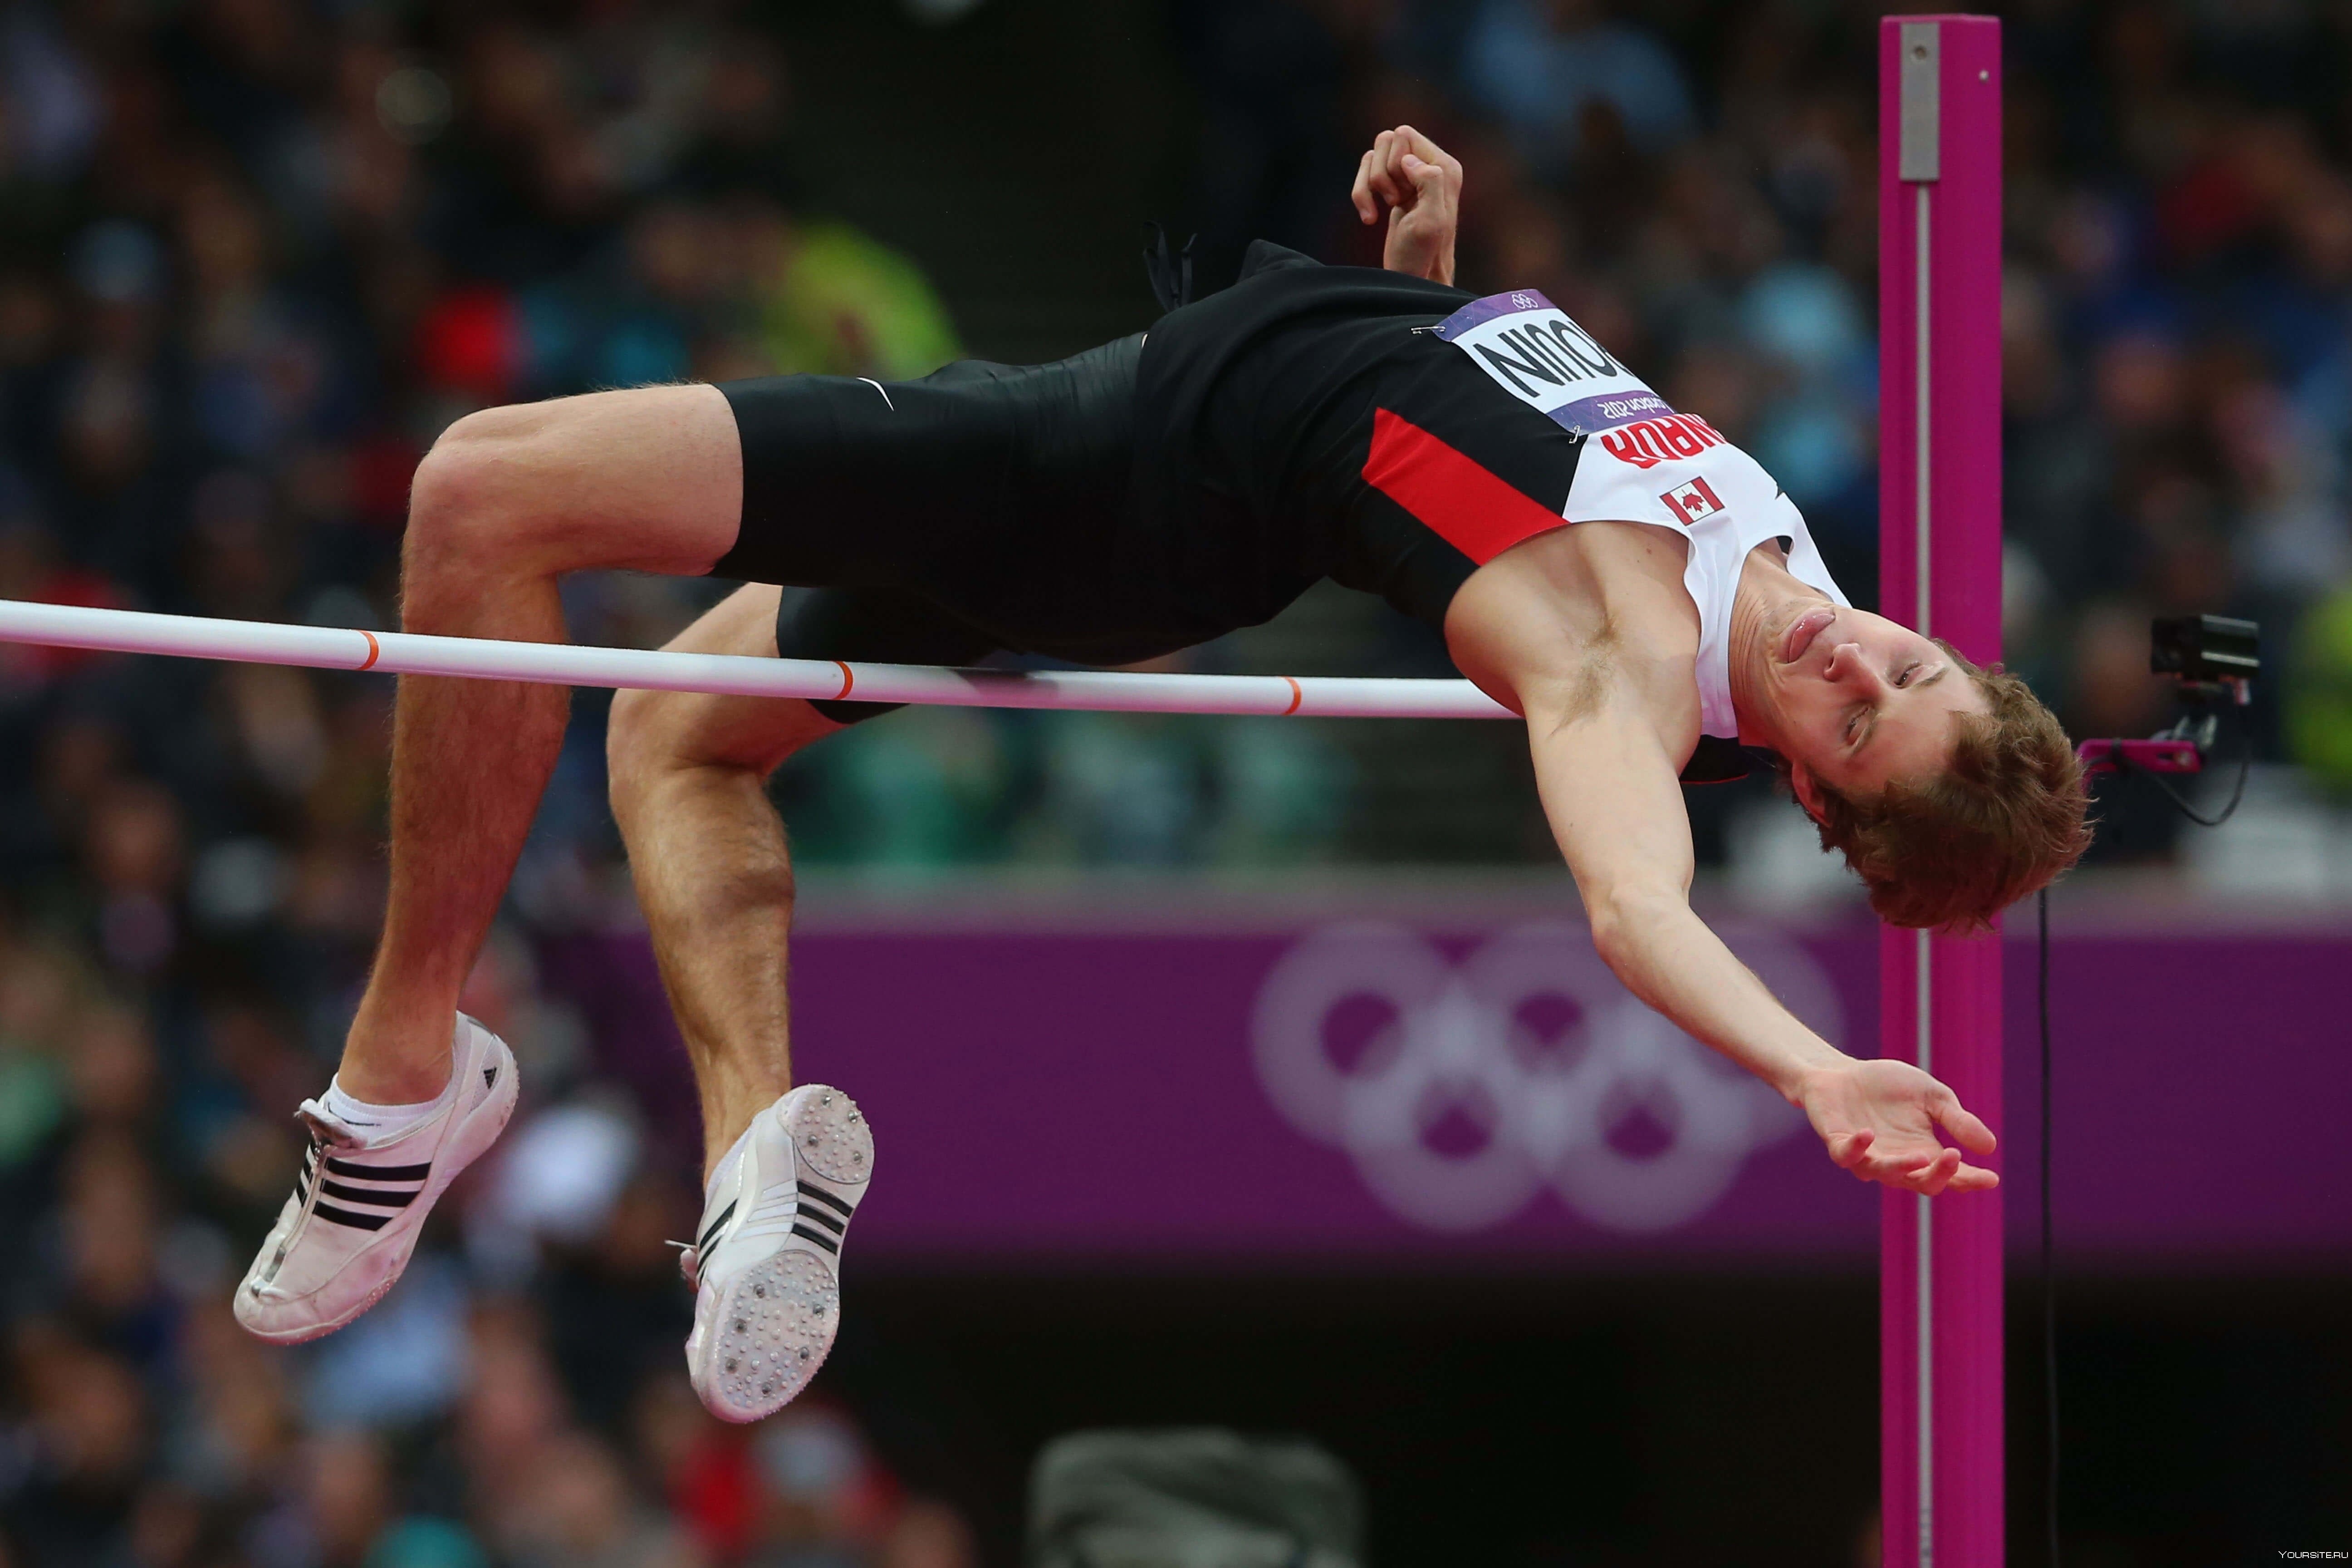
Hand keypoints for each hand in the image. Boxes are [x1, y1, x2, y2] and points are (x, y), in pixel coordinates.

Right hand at [1351, 124, 1461, 286]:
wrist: (1411, 277)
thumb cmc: (1422, 254)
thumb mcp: (1430, 220)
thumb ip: (1430, 181)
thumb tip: (1407, 160)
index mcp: (1444, 167)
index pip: (1403, 135)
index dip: (1393, 163)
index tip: (1402, 196)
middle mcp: (1430, 165)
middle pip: (1386, 141)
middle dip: (1381, 173)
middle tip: (1394, 201)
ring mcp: (1410, 175)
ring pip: (1373, 156)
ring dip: (1369, 184)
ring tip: (1385, 209)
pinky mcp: (1393, 187)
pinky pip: (1366, 172)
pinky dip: (1361, 195)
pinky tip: (1369, 218)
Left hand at [1795, 1057, 1998, 1194]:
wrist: (1843, 1073)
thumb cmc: (1890, 1088)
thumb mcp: (1932, 1097)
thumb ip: (1956, 1120)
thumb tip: (1990, 1147)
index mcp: (1924, 1153)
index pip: (1951, 1175)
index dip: (1970, 1180)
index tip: (1991, 1179)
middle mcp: (1896, 1163)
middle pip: (1922, 1182)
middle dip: (1939, 1174)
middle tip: (1954, 1156)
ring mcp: (1866, 1157)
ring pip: (1885, 1173)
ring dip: (1902, 1167)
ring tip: (1922, 1155)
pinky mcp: (1838, 1145)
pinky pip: (1846, 1155)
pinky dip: (1857, 1148)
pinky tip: (1868, 1133)